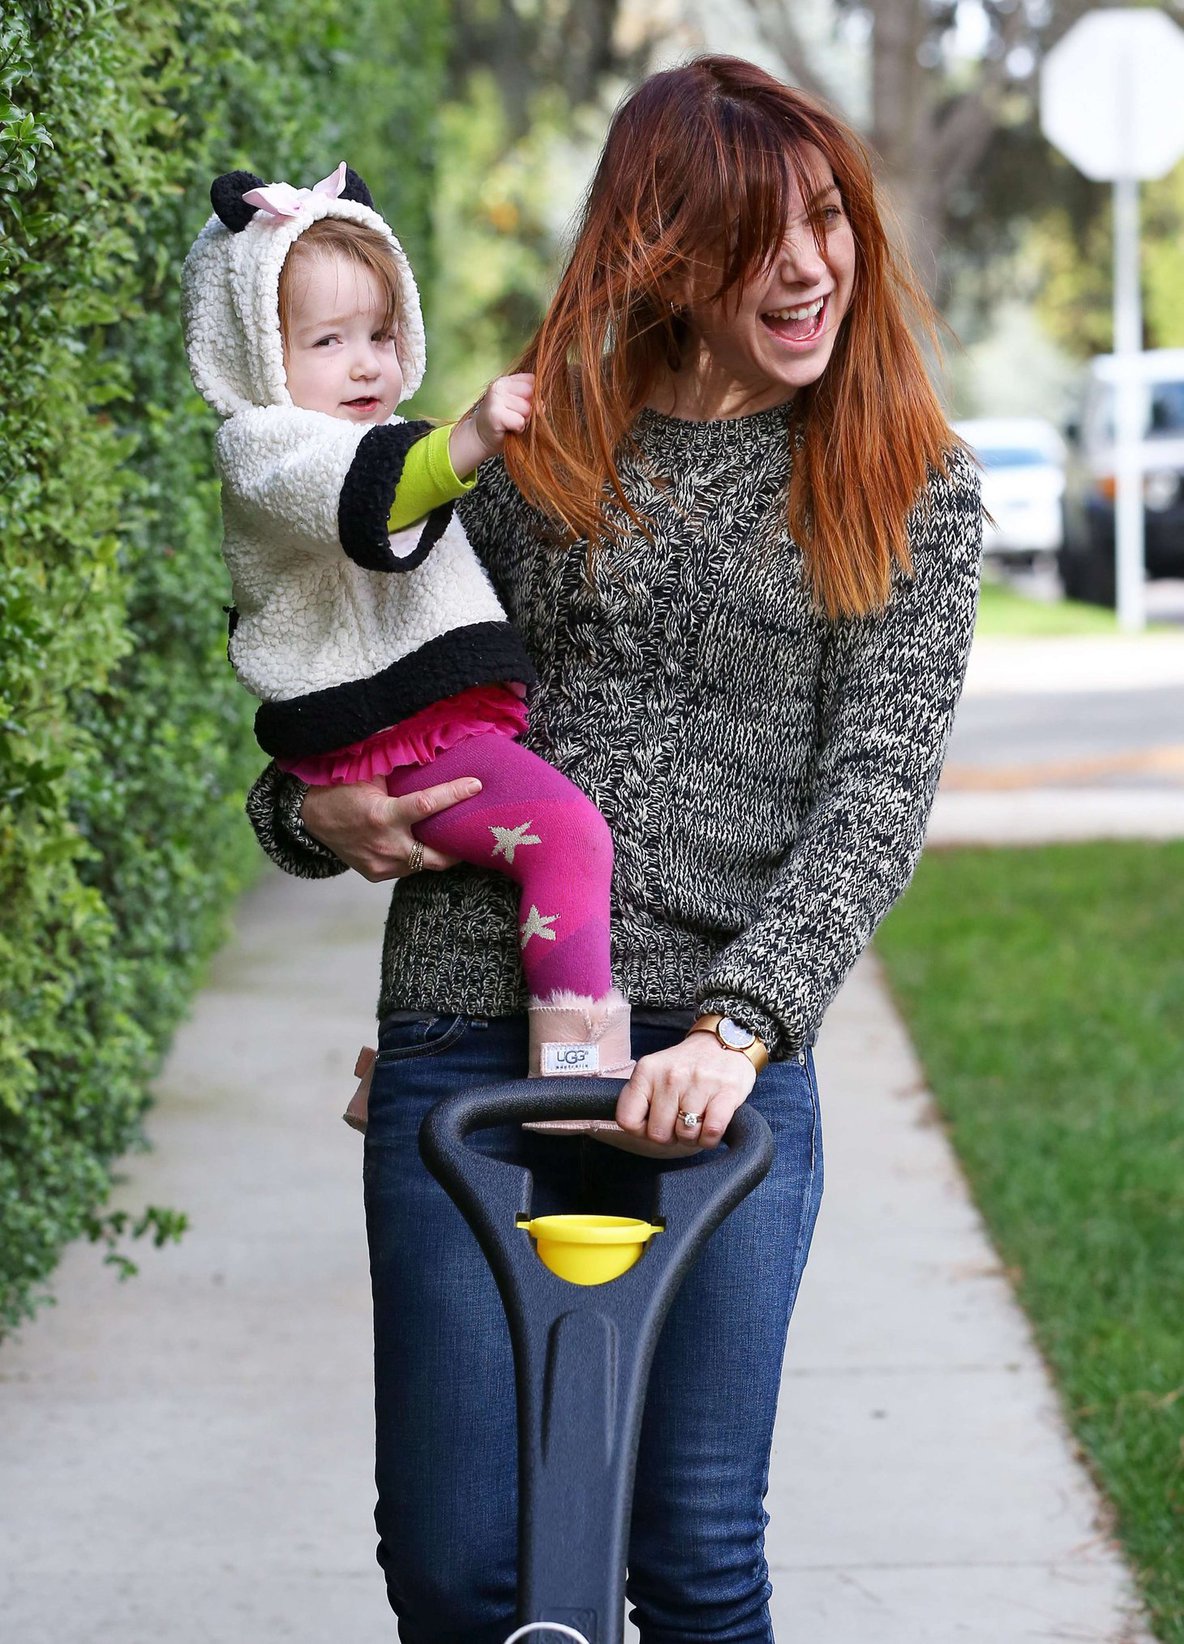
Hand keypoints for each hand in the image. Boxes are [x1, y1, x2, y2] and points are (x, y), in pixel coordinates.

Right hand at [299, 776, 480, 881]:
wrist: (309, 817)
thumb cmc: (340, 789)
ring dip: (437, 851)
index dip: (454, 794)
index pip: (427, 805)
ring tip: (451, 836)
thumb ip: (398, 766)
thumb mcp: (367, 773)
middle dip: (458, 849)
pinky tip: (424, 843)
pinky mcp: (376, 874)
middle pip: (437, 857)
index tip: (476, 786)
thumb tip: (427, 744)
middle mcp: (385, 847)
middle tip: (473, 833)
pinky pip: (407, 868)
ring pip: (423, 864)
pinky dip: (417, 856)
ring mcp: (381, 865)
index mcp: (382, 817)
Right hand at [475, 372, 533, 445]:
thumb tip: (541, 405)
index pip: (531, 380)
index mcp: (505, 381)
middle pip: (531, 394)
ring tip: (511, 423)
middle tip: (514, 416)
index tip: (520, 405)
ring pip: (527, 409)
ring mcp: (496, 399)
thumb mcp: (518, 406)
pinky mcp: (496, 414)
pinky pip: (520, 421)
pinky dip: (518, 429)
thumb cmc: (503, 422)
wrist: (480, 437)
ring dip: (523, 420)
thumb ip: (532, 400)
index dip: (532, 395)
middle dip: (529, 409)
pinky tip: (509, 429)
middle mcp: (499, 386)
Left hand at [608, 1033, 757, 1154]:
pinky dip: (709, 1139)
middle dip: (670, 1136)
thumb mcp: (655, 1071)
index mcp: (647, 1071)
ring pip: (685, 1136)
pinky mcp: (726, 1092)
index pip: (627, 1120)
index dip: (640, 1131)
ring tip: (696, 1120)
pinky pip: (710, 1133)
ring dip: (692, 1137)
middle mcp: (670, 1076)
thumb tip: (632, 1128)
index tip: (653, 1123)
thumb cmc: (687, 1066)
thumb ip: (640, 1097)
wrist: (725, 1041)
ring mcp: (699, 1083)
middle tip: (679, 1122)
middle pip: (658, 1134)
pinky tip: (710, 1126)